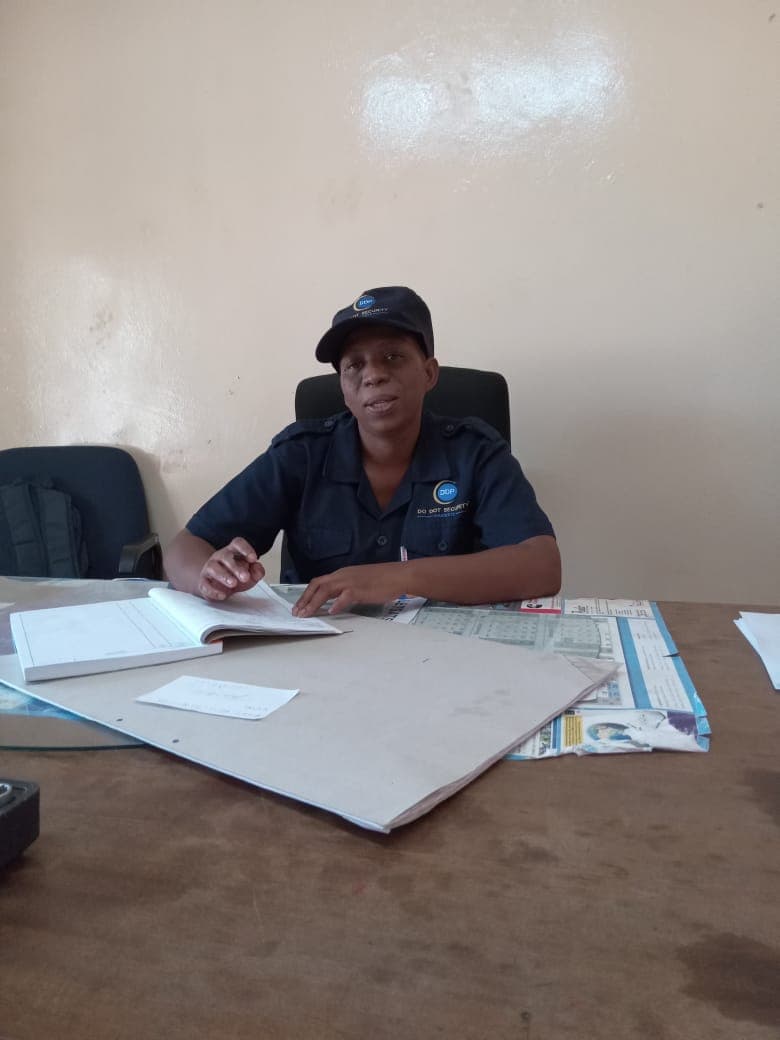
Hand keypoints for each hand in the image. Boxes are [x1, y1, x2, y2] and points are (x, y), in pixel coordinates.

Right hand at [197, 537, 264, 600]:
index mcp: (233, 552)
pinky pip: (205, 584)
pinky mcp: (203, 582)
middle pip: (225, 557)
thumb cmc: (236, 576)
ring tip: (233, 584)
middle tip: (245, 577)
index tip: (253, 558)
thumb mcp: (251, 573)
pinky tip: (222, 595)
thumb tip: (258, 568)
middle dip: (236, 567)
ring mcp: (210, 568)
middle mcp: (220, 557)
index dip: (245, 549)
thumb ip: (257, 570)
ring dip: (224, 576)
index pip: (237, 543)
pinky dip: (213, 591)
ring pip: (213, 568)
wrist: (218, 584)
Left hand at [292, 563, 407, 617]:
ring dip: (314, 603)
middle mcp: (343, 575)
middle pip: (317, 585)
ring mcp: (351, 582)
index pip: (319, 582)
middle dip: (304, 599)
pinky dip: (336, 604)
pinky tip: (331, 612)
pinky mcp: (360, 589)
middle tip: (297, 612)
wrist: (399, 575)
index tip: (299, 606)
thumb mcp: (359, 582)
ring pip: (326, 590)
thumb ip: (345, 590)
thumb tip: (334, 601)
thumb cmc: (382, 580)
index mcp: (342, 574)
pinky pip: (345, 596)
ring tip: (307, 614)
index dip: (306, 594)